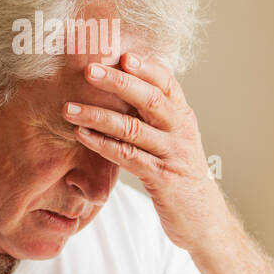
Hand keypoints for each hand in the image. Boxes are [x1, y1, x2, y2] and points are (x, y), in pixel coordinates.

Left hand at [63, 52, 223, 251]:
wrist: (204, 220)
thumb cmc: (180, 174)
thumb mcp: (173, 139)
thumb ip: (153, 115)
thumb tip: (122, 84)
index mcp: (183, 116)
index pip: (167, 82)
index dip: (146, 66)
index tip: (121, 53)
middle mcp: (181, 130)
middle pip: (150, 99)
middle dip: (118, 82)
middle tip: (88, 70)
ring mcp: (173, 155)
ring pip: (133, 128)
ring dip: (98, 115)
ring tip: (69, 108)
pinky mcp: (162, 179)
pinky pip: (129, 157)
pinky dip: (103, 145)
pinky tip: (82, 135)